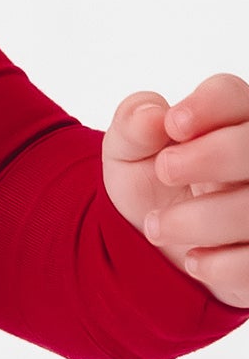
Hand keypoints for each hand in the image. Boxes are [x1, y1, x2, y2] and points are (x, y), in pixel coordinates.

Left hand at [102, 74, 248, 308]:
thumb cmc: (151, 182)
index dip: (209, 106)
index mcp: (228, 120)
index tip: (174, 126)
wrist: (156, 242)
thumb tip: (153, 116)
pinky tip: (195, 260)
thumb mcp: (126, 151)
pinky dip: (225, 264)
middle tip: (165, 170)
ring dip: (203, 220)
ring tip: (156, 227)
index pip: (233, 94)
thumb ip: (133, 124)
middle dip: (212, 157)